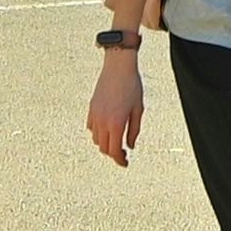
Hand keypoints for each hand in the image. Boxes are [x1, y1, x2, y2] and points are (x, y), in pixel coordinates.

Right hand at [87, 48, 144, 165]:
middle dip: (113, 153)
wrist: (118, 67)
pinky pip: (91, 128)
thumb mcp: (138, 110)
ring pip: (96, 139)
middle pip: (104, 148)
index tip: (125, 163)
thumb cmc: (132, 86)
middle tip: (123, 153)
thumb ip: (134, 130)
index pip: (114, 151)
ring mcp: (95, 114)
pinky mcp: (91, 108)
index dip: (120, 160)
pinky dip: (98, 133)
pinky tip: (107, 129)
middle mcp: (103, 121)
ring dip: (105, 143)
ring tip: (116, 140)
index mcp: (116, 123)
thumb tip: (130, 146)